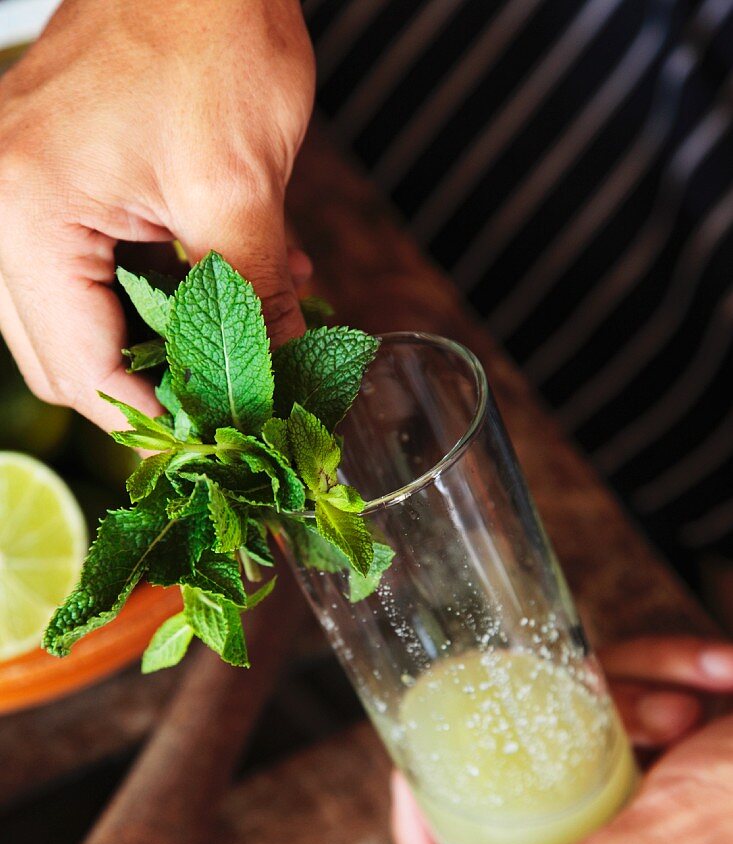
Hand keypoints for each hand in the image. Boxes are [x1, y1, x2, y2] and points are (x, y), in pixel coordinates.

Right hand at [0, 0, 314, 428]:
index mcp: (27, 215)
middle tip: (230, 398)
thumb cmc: (209, 34)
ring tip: (241, 332)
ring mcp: (16, 195)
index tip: (225, 437)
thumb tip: (278, 385)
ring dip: (159, 341)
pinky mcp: (48, 182)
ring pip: (76, 323)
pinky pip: (89, 272)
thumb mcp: (240, 190)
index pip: (83, 372)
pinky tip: (226, 279)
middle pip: (65, 359)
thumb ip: (256, 302)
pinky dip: (156, 292)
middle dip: (154, 388)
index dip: (158, 418)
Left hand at [391, 636, 732, 843]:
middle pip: (502, 794)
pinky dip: (663, 669)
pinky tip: (714, 677)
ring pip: (560, 726)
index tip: (416, 772)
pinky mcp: (650, 746)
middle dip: (539, 738)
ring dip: (622, 696)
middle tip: (593, 711)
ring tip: (686, 705)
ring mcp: (621, 793)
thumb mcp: (674, 843)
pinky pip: (614, 690)